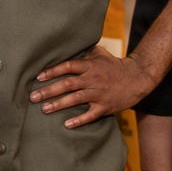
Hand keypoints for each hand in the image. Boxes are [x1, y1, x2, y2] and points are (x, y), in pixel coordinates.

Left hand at [30, 44, 155, 127]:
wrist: (138, 78)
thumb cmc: (115, 65)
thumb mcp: (100, 54)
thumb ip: (83, 52)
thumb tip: (66, 45)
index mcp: (90, 66)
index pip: (68, 67)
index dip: (52, 71)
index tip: (38, 77)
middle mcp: (93, 79)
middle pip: (68, 84)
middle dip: (49, 90)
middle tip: (33, 96)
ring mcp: (99, 93)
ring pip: (76, 99)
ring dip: (59, 104)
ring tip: (44, 109)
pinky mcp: (106, 106)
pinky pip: (91, 115)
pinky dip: (79, 120)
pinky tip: (67, 124)